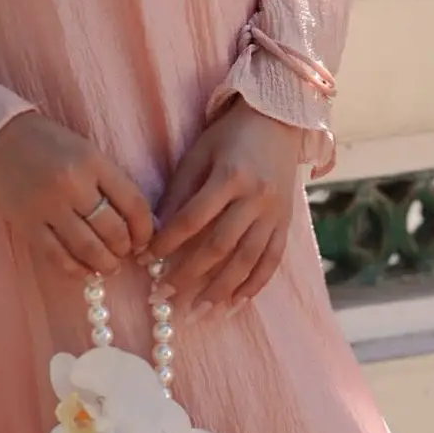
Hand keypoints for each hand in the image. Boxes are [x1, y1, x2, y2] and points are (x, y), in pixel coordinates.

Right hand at [0, 111, 154, 280]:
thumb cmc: (46, 143)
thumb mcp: (85, 151)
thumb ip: (109, 182)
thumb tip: (135, 223)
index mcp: (93, 162)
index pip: (134, 203)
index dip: (145, 229)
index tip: (144, 240)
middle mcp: (73, 185)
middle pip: (113, 231)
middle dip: (125, 249)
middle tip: (124, 253)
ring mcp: (48, 206)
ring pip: (89, 249)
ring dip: (105, 265)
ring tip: (108, 266)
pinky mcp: (27, 224)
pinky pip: (58, 257)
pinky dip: (76, 270)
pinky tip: (84, 270)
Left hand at [141, 98, 305, 315]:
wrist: (280, 121)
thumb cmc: (230, 135)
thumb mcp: (199, 153)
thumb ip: (180, 191)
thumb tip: (156, 229)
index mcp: (230, 175)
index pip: (194, 218)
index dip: (169, 242)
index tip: (146, 261)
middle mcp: (256, 197)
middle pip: (221, 245)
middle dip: (190, 274)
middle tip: (165, 296)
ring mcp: (275, 213)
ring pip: (248, 259)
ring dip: (222, 289)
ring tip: (199, 311)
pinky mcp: (286, 223)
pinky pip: (272, 260)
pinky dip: (255, 284)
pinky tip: (235, 303)